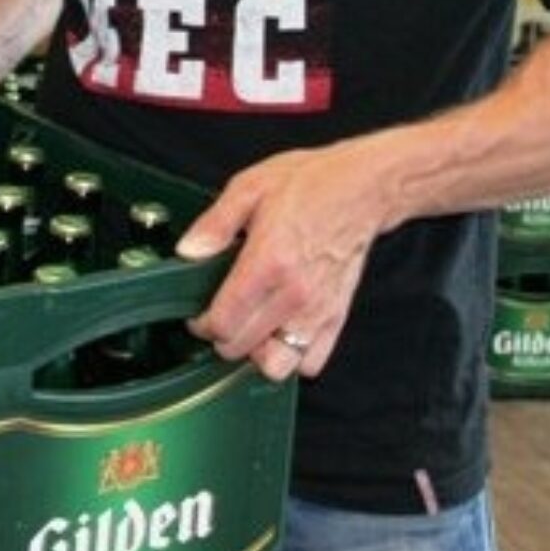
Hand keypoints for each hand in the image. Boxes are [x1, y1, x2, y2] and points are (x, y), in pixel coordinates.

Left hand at [173, 142, 385, 384]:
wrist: (361, 189)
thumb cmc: (310, 184)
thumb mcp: (249, 188)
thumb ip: (214, 224)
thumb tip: (187, 252)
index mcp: (268, 262)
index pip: (224, 322)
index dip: (202, 324)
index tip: (200, 313)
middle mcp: (294, 293)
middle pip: (242, 349)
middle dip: (223, 338)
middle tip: (222, 317)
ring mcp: (318, 310)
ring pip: (277, 366)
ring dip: (258, 354)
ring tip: (251, 330)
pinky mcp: (337, 317)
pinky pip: (311, 363)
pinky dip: (293, 357)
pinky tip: (281, 333)